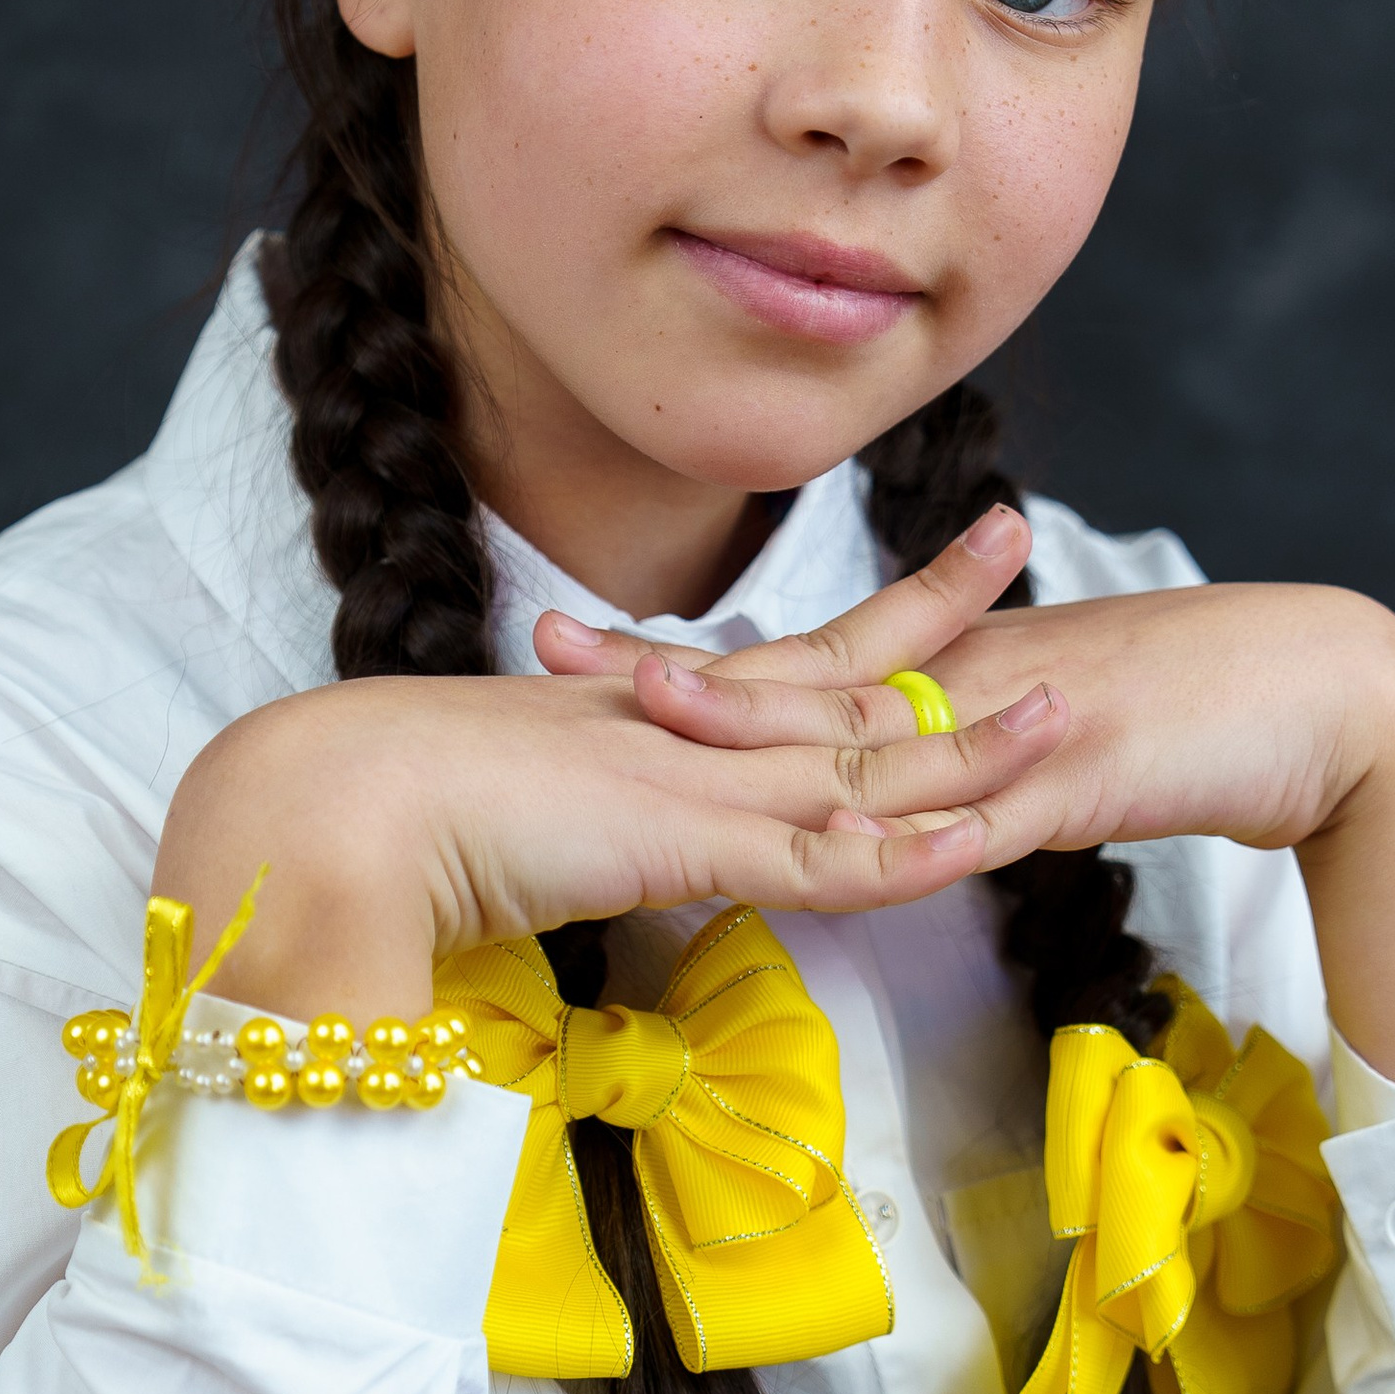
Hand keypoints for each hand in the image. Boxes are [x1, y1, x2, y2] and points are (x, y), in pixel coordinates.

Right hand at [152, 510, 1073, 1018]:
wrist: (324, 809)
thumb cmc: (377, 820)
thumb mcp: (497, 824)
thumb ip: (548, 836)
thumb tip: (545, 864)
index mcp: (639, 721)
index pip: (771, 660)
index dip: (851, 621)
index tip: (914, 576)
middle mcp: (677, 732)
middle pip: (838, 665)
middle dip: (938, 610)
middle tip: (1017, 529)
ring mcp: (688, 783)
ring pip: (858, 758)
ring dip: (967, 742)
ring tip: (1070, 706)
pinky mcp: (680, 845)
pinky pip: (819, 858)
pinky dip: (902, 855)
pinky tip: (978, 844)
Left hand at [539, 573, 1394, 1098]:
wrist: (1329, 698)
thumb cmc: (1196, 720)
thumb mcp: (1050, 750)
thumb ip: (968, 772)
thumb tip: (897, 808)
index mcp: (953, 673)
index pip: (794, 668)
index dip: (685, 664)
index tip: (575, 653)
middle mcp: (966, 682)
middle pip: (794, 679)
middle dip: (670, 674)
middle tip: (547, 652)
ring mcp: (1020, 723)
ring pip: (868, 727)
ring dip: (761, 720)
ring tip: (655, 710)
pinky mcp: (1085, 772)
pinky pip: (987, 803)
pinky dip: (914, 815)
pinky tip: (848, 827)